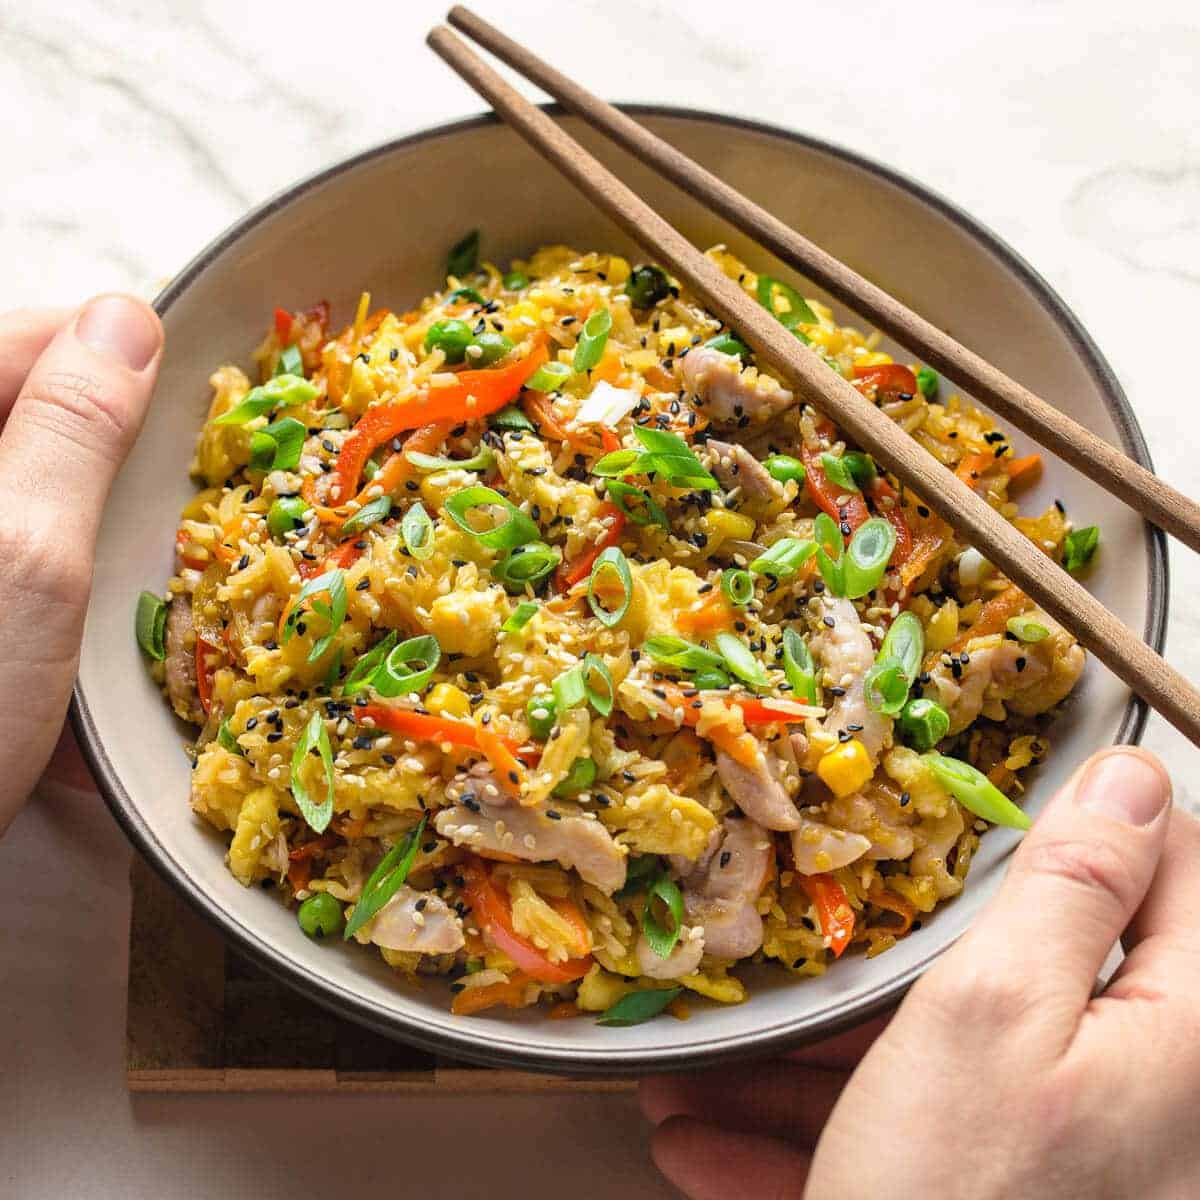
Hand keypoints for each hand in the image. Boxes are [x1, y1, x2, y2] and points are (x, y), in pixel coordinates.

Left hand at [0, 299, 161, 833]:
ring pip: (30, 491)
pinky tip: (79, 626)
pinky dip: (59, 580)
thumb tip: (128, 318)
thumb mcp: (24, 560)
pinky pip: (24, 556)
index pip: (20, 339)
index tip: (188, 402)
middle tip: (164, 510)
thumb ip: (73, 430)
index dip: (110, 354)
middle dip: (106, 453)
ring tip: (130, 578)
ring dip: (88, 526)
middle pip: (25, 413)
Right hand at [641, 746, 1193, 1198]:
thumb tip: (1133, 782)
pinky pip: (919, 1146)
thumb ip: (1072, 888)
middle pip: (1029, 977)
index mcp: (1179, 1040)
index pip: (1176, 872)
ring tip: (716, 1073)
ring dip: (827, 1073)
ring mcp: (1072, 1166)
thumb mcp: (993, 1016)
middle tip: (815, 954)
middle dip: (893, 974)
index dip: (1085, 824)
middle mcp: (1146, 1104)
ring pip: (950, 1072)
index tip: (986, 810)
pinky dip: (827, 1144)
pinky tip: (718, 1145)